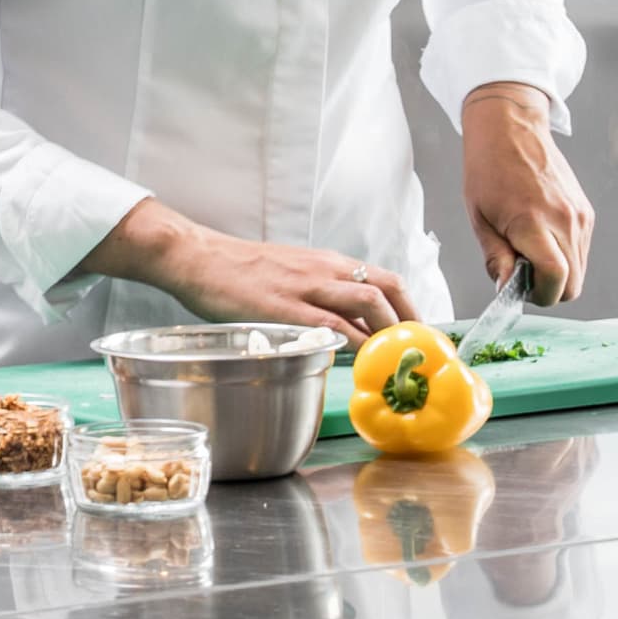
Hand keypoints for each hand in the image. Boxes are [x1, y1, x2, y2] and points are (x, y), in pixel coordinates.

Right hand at [82, 197, 407, 338]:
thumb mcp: (289, 273)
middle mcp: (324, 269)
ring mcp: (305, 286)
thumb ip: (317, 295)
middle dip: (410, 321)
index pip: (384, 279)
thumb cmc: (239, 271)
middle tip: (416, 353)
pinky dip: (351, 342)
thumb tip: (341, 327)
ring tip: (395, 359)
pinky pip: (329, 323)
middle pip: (386, 289)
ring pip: (367, 302)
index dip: (410, 306)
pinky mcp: (284, 307)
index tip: (419, 333)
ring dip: (388, 331)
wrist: (198, 258)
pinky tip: (358, 360)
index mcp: (327, 262)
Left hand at [462, 84, 594, 303]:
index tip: (521, 291)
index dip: (540, 294)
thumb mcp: (480, 219)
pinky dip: (565, 256)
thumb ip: (496, 258)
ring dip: (558, 274)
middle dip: (549, 290)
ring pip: (580, 269)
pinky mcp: (586, 212)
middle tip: (523, 276)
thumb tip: (506, 288)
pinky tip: (542, 239)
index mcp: (534, 222)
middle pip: (574, 283)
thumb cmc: (489, 170)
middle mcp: (565, 220)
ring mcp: (580, 216)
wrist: (511, 130)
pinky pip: (581, 249)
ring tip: (529, 253)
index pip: (555, 278)